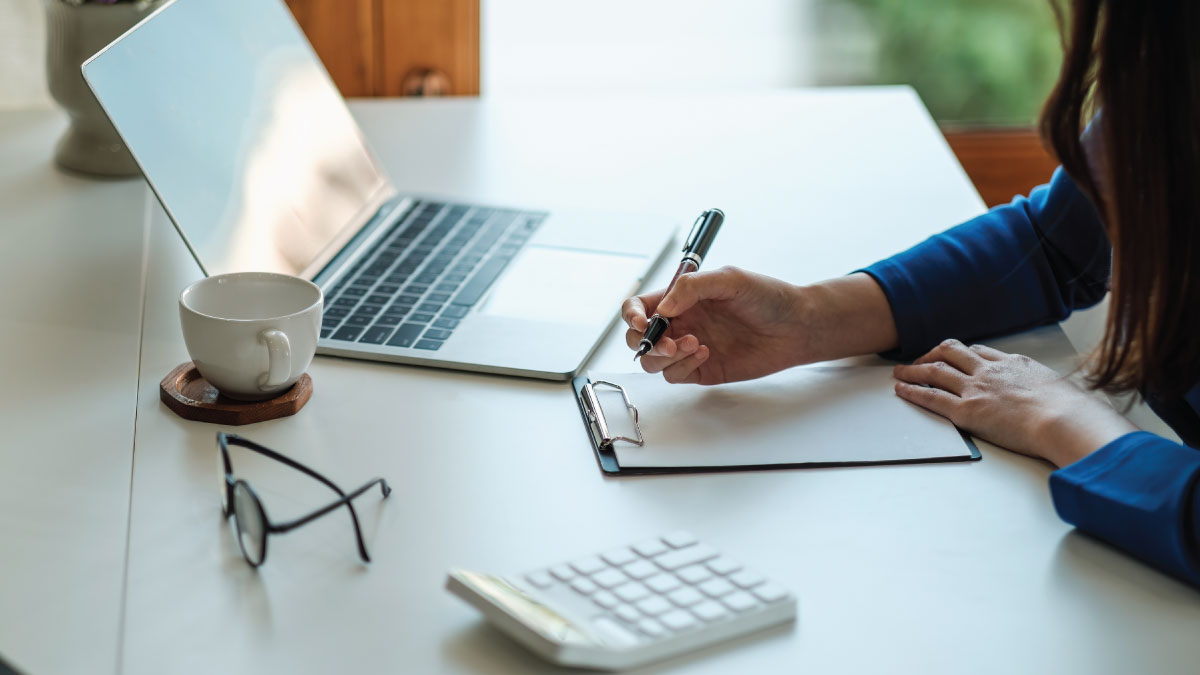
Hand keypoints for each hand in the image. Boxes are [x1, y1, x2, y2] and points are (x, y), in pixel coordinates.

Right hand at [621, 266, 811, 383]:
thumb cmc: (769, 297)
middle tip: (667, 342)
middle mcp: (681, 323)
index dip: (631, 315)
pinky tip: (705, 353)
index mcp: (680, 298)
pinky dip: (683, 367)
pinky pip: (675, 375)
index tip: (641, 322)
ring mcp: (689, 348)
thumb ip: (692, 287)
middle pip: (638, 337)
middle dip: (644, 342)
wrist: (797, 326)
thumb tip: (662, 308)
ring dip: (663, 356)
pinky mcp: (702, 370)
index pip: (639, 306)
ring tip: (693, 345)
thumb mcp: (730, 279)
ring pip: (653, 361)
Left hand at [892, 339, 1136, 466]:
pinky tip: (901, 389)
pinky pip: (931, 397)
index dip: (962, 352)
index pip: (980, 351)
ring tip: (899, 371)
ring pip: (935, 372)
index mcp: (1015, 364)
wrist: (1067, 420)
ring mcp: (976, 389)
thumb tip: (1059, 401)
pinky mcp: (966, 411)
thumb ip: (1047, 390)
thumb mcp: (1061, 390)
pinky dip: (912, 391)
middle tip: (920, 359)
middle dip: (932, 354)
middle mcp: (991, 371)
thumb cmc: (1072, 412)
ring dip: (913, 370)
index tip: (953, 354)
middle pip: (952, 353)